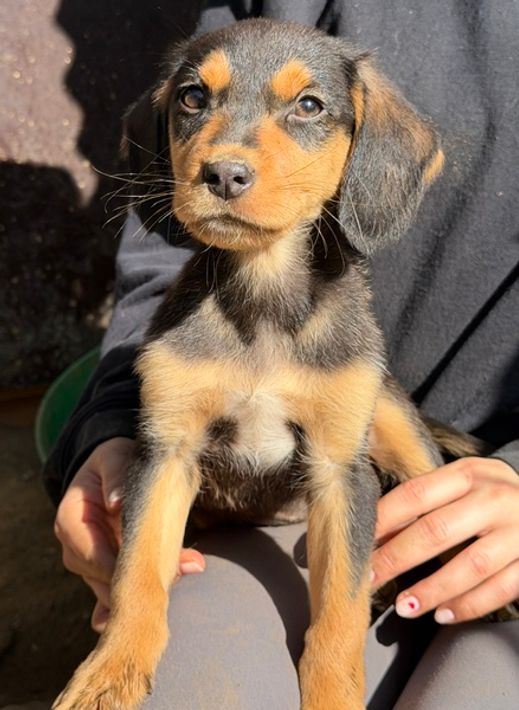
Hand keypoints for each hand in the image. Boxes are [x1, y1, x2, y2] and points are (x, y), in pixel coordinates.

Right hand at [54, 437, 204, 632]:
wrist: (114, 469)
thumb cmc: (113, 463)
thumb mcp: (113, 459)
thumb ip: (115, 476)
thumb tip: (117, 502)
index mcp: (70, 520)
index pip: (90, 554)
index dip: (118, 565)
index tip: (148, 567)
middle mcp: (76, 547)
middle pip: (102, 578)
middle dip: (137, 580)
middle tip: (176, 575)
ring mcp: (92, 562)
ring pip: (114, 587)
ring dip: (146, 585)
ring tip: (182, 573)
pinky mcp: (111, 569)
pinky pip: (124, 586)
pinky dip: (144, 589)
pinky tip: (164, 593)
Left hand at [371, 457, 518, 623]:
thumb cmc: (491, 494)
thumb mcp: (462, 484)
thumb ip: (425, 502)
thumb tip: (377, 533)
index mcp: (469, 474)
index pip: (416, 494)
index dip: (384, 520)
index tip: (359, 543)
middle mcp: (494, 498)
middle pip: (436, 530)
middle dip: (396, 558)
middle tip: (369, 579)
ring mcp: (518, 531)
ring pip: (470, 565)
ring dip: (431, 589)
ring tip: (404, 606)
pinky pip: (500, 589)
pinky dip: (468, 606)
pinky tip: (443, 614)